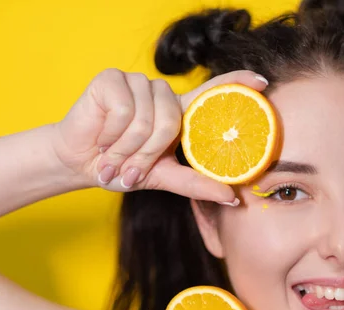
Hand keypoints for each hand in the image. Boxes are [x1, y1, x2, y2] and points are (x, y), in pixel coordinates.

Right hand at [53, 69, 268, 201]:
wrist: (81, 163)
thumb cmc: (123, 167)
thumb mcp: (163, 177)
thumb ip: (197, 184)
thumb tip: (232, 198)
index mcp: (178, 114)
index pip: (212, 93)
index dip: (237, 84)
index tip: (262, 82)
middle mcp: (162, 94)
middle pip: (172, 121)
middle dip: (147, 154)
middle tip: (129, 169)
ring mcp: (138, 83)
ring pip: (147, 118)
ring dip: (126, 147)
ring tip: (112, 153)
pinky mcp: (112, 78)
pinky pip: (123, 110)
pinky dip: (111, 133)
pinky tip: (101, 135)